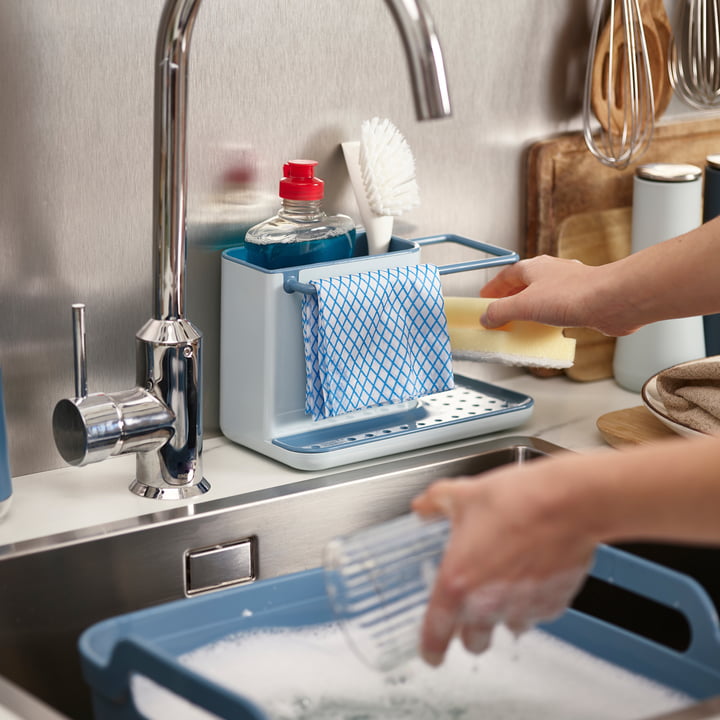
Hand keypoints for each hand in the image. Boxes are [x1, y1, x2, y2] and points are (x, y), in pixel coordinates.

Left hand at [411, 458, 595, 665]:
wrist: (567, 502)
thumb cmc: (516, 501)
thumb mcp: (463, 494)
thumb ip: (436, 503)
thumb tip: (423, 507)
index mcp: (457, 581)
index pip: (436, 634)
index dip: (431, 648)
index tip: (431, 652)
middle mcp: (488, 603)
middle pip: (474, 642)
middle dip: (469, 633)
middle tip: (469, 610)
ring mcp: (522, 606)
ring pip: (508, 628)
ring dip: (504, 614)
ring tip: (505, 583)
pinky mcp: (553, 603)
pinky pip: (538, 613)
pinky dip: (533, 602)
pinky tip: (532, 575)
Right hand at [479, 255, 640, 336]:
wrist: (610, 301)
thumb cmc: (572, 295)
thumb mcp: (524, 305)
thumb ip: (501, 312)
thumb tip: (487, 317)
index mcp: (534, 267)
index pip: (507, 275)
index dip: (493, 288)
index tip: (484, 298)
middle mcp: (551, 273)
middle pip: (524, 285)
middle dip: (511, 299)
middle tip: (500, 314)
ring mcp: (568, 285)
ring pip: (542, 296)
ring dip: (530, 310)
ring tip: (521, 325)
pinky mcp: (582, 300)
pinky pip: (558, 309)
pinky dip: (548, 318)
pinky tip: (547, 331)